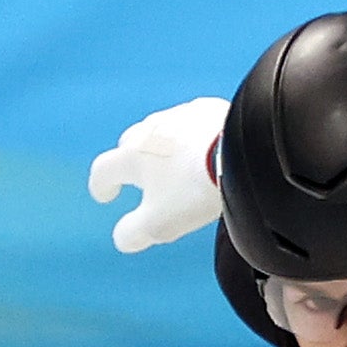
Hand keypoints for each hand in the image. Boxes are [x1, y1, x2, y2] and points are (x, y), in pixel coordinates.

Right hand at [88, 97, 229, 252]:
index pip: (104, 170)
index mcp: (132, 156)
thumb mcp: (160, 223)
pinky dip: (193, 136)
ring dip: (163, 146)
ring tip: (177, 164)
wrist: (245, 154)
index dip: (101, 185)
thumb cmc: (196, 189)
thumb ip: (134, 233)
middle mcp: (150, 129)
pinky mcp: (210, 109)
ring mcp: (180, 115)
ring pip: (162, 130)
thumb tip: (124, 238)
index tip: (106, 196)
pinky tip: (206, 148)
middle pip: (131, 144)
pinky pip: (194, 122)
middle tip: (141, 178)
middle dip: (131, 161)